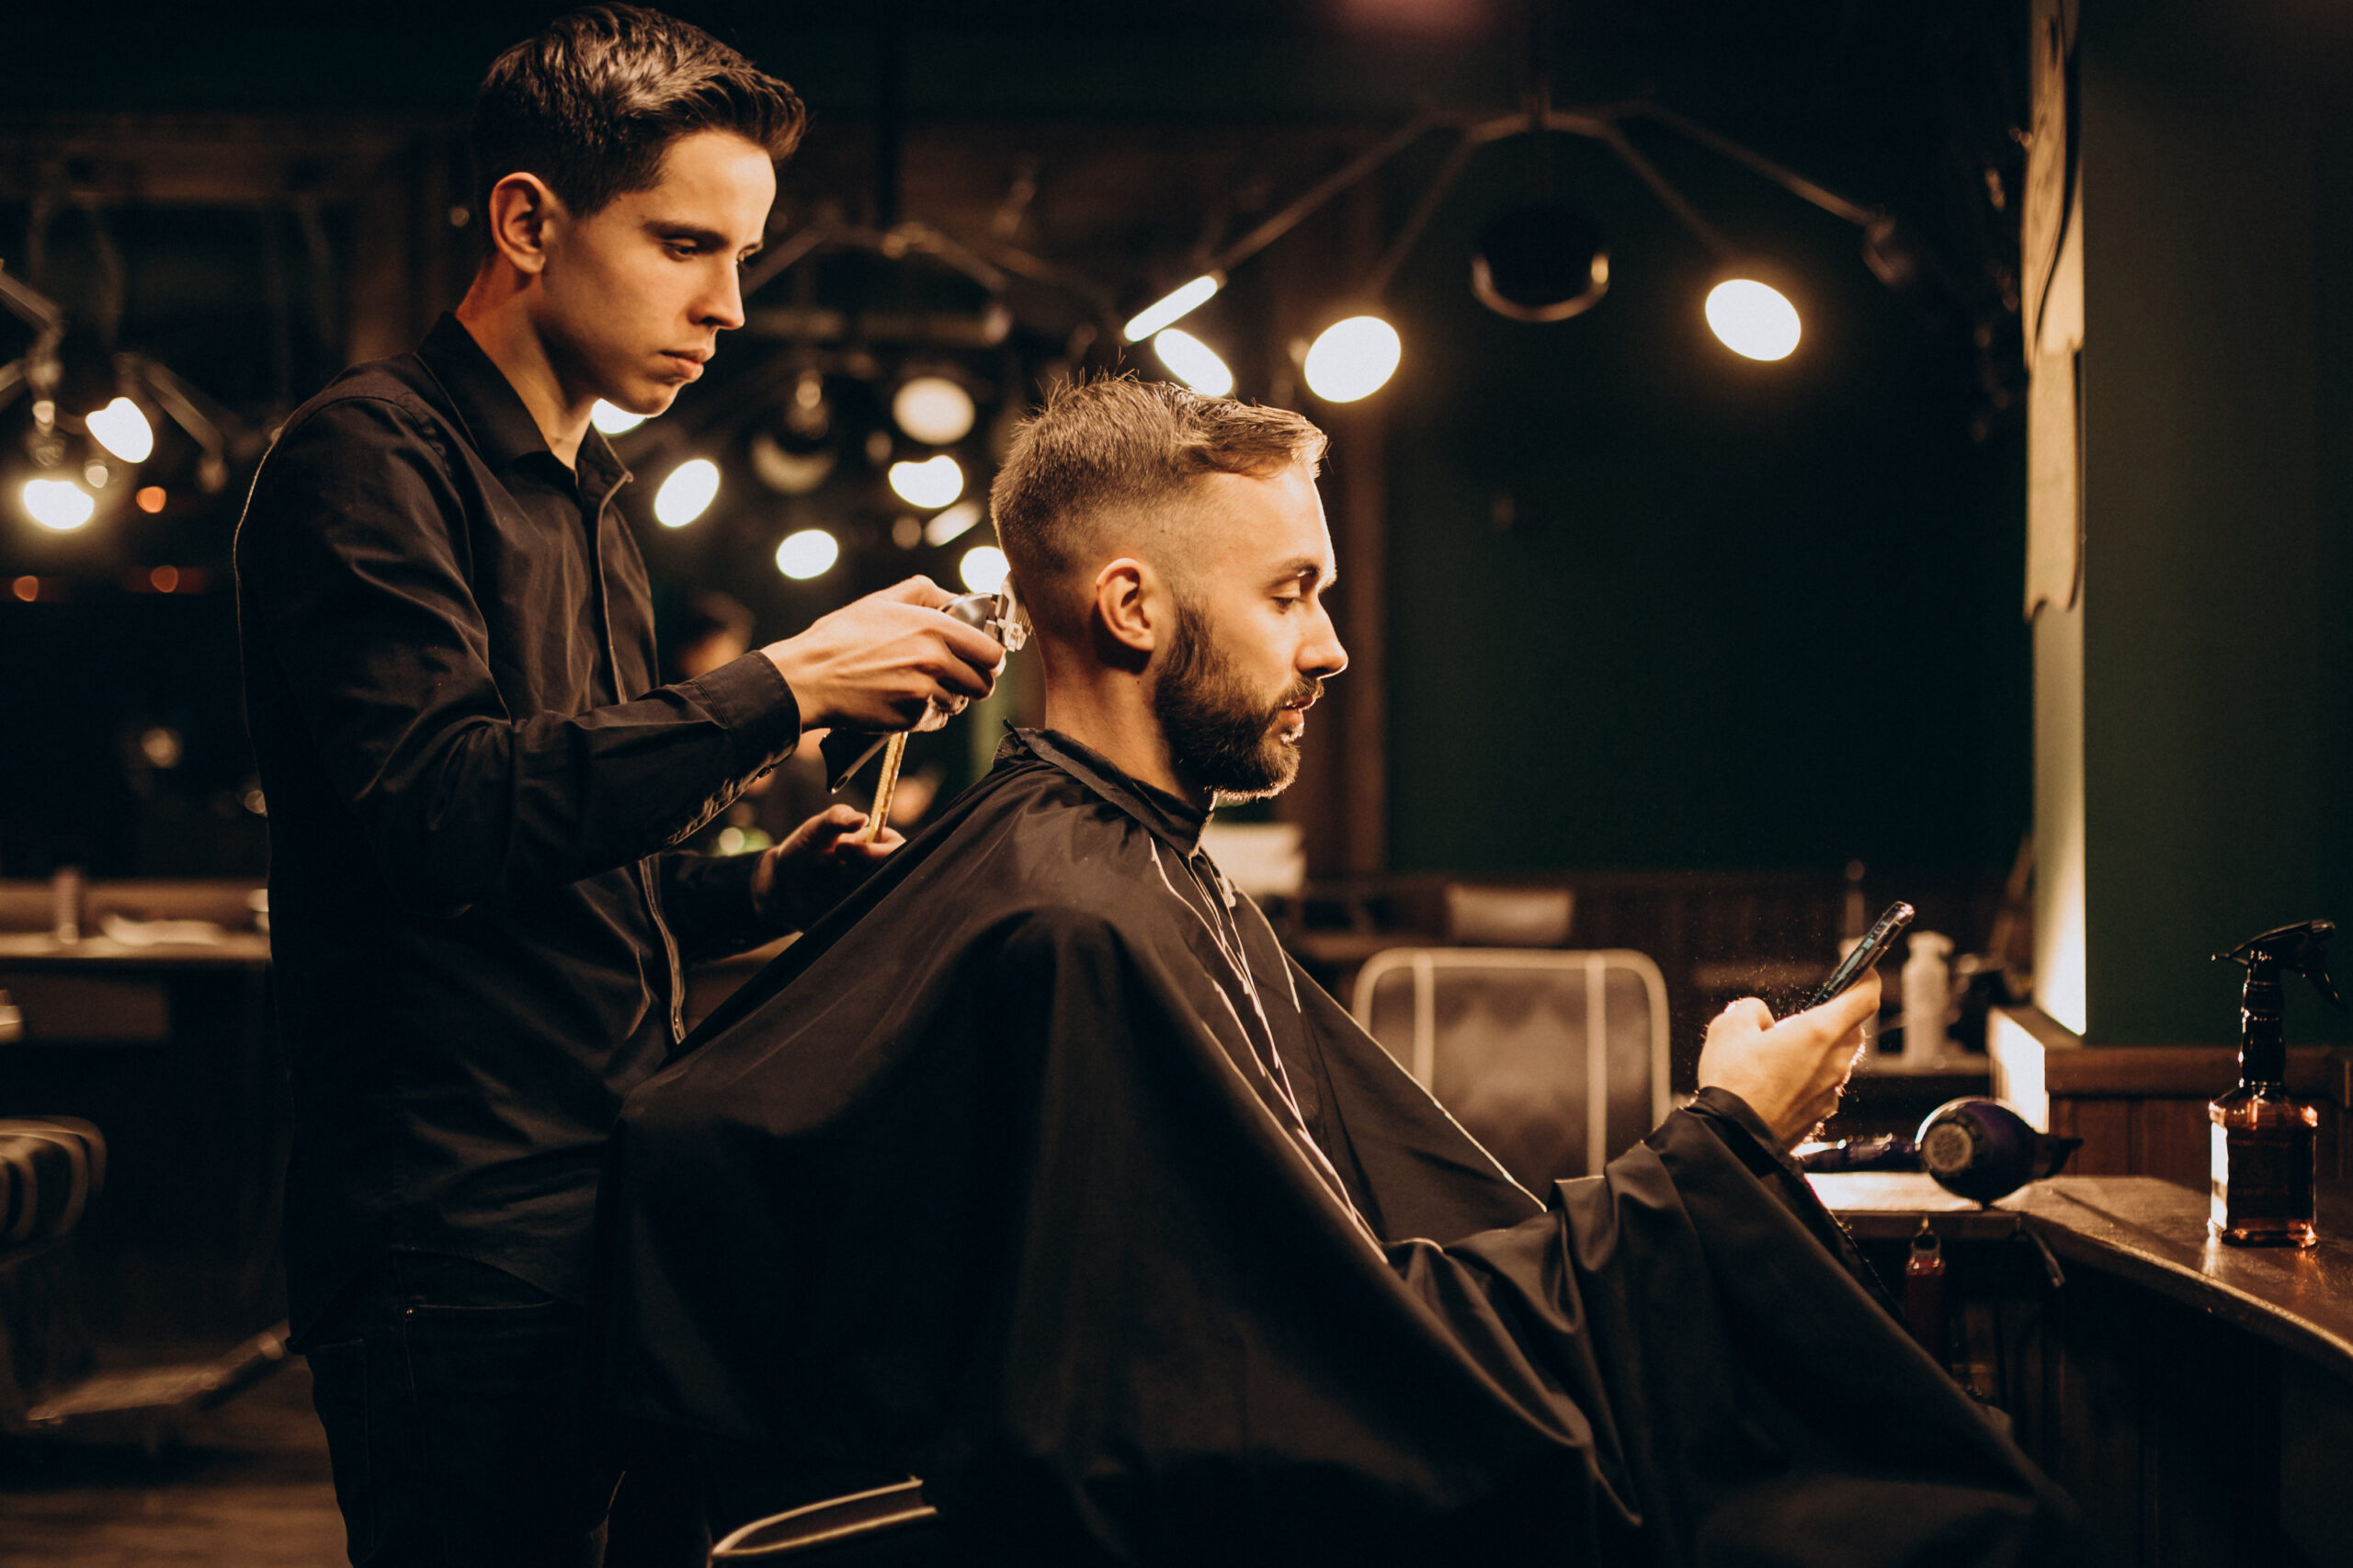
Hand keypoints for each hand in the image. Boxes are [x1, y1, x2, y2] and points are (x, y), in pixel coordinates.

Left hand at [750, 805, 904, 929]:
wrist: (784, 886)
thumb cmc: (804, 849)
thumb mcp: (817, 827)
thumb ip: (838, 817)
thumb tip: (862, 818)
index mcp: (880, 844)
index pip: (898, 849)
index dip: (875, 853)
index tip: (842, 850)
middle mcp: (883, 869)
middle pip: (893, 876)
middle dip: (859, 873)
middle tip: (833, 866)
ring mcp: (874, 893)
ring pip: (878, 896)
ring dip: (849, 891)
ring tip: (826, 882)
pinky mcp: (863, 915)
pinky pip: (867, 916)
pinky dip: (848, 910)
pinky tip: (828, 900)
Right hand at [764, 577, 1003, 732]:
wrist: (809, 678)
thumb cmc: (841, 637)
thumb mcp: (882, 601)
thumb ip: (925, 592)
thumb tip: (956, 598)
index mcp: (933, 627)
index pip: (991, 652)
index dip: (991, 658)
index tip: (984, 659)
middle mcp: (934, 659)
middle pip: (984, 684)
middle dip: (975, 682)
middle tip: (959, 677)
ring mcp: (924, 691)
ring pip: (960, 703)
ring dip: (949, 698)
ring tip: (921, 685)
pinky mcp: (911, 717)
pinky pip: (936, 719)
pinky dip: (927, 713)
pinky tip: (905, 699)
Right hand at [1695, 972, 1880, 1148]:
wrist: (1733, 1138)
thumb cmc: (1733, 1082)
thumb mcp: (1729, 1027)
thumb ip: (1751, 1009)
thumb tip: (1761, 1017)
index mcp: (1819, 1032)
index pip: (1864, 997)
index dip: (1866, 979)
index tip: (1862, 971)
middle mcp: (1834, 1061)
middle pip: (1851, 1030)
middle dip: (1834, 1018)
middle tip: (1802, 1018)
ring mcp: (1830, 1091)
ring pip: (1837, 1060)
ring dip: (1819, 1051)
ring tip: (1780, 1055)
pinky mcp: (1820, 1114)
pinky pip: (1823, 1086)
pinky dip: (1809, 1078)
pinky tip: (1777, 1083)